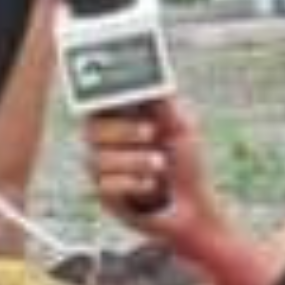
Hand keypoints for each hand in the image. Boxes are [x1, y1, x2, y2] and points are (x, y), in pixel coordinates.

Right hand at [81, 95, 210, 227]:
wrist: (193, 206)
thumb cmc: (187, 163)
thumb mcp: (181, 128)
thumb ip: (164, 104)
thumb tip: (149, 78)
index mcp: (121, 119)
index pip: (98, 103)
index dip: (102, 98)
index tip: (119, 98)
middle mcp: (105, 142)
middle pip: (90, 129)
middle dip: (123, 130)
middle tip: (151, 132)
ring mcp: (102, 169)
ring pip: (96, 159)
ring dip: (134, 161)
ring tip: (160, 165)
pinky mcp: (105, 195)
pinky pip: (105, 185)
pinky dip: (133, 184)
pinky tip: (151, 185)